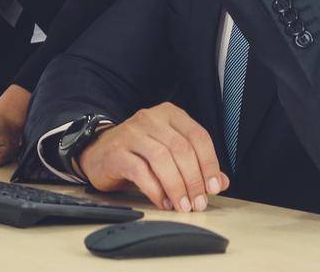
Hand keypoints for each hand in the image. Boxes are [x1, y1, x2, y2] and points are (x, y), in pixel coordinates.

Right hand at [77, 102, 229, 212]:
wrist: (99, 152)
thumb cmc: (138, 152)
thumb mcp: (169, 152)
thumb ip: (196, 164)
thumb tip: (220, 182)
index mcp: (169, 114)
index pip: (198, 136)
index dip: (209, 163)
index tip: (213, 187)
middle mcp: (150, 118)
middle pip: (181, 148)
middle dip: (194, 180)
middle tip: (198, 201)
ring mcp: (131, 133)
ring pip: (162, 158)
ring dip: (176, 186)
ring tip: (182, 204)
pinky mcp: (116, 151)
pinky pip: (140, 171)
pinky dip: (155, 190)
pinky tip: (163, 202)